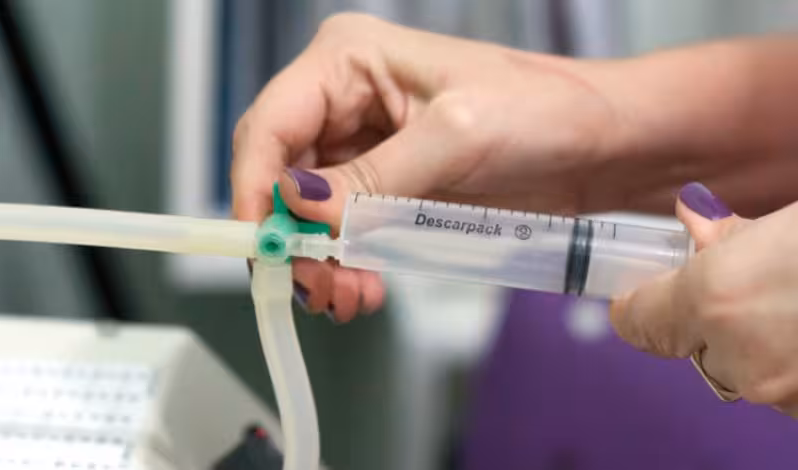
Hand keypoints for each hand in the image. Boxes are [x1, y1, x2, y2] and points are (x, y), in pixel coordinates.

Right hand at [232, 13, 642, 322]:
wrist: (605, 145)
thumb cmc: (548, 109)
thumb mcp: (456, 138)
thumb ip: (372, 177)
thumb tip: (301, 208)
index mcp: (351, 61)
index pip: (271, 124)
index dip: (254, 187)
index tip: (260, 244)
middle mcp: (348, 98)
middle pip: (280, 174)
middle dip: (290, 235)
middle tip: (310, 283)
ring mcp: (366, 143)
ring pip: (308, 210)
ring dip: (318, 258)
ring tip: (345, 295)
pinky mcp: (389, 182)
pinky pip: (344, 227)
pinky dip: (345, 262)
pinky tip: (362, 285)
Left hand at [611, 182, 797, 415]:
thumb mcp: (790, 225)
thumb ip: (731, 233)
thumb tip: (693, 216)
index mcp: (719, 297)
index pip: (641, 320)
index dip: (633, 308)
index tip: (629, 301)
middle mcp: (740, 354)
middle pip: (697, 345)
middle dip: (715, 320)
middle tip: (753, 287)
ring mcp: (780, 391)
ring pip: (744, 370)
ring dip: (757, 344)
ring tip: (792, 305)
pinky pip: (782, 388)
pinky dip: (791, 364)